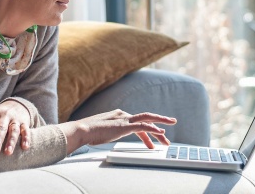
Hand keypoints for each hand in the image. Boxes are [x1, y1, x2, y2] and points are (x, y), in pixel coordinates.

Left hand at [0, 100, 31, 154]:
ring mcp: (15, 119)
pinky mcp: (24, 122)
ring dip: (11, 141)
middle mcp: (4, 116)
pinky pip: (26, 130)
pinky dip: (26, 138)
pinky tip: (25, 147)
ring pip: (14, 130)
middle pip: (1, 127)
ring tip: (8, 153)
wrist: (17, 104)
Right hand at [59, 109, 176, 153]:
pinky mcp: (124, 126)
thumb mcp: (103, 132)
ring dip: (161, 124)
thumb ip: (110, 131)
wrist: (82, 130)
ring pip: (147, 119)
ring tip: (169, 133)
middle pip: (146, 118)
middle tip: (172, 123)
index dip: (148, 131)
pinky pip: (143, 126)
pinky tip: (160, 133)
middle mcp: (123, 115)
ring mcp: (124, 119)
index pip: (137, 122)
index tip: (154, 140)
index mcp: (118, 115)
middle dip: (160, 120)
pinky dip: (153, 129)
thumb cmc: (89, 133)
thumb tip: (109, 135)